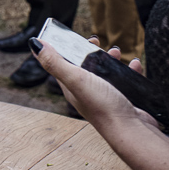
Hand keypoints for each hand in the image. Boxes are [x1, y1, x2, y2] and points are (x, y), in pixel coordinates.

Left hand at [33, 36, 158, 130]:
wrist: (132, 132)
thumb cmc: (102, 106)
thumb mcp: (75, 79)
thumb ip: (55, 63)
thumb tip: (34, 43)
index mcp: (72, 88)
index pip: (63, 64)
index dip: (66, 49)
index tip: (75, 37)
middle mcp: (86, 93)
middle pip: (85, 67)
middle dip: (91, 52)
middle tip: (98, 42)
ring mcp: (105, 98)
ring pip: (105, 73)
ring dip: (110, 60)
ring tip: (117, 53)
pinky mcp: (122, 100)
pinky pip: (124, 81)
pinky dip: (128, 71)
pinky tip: (134, 65)